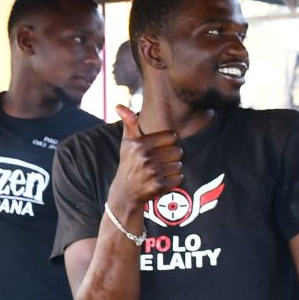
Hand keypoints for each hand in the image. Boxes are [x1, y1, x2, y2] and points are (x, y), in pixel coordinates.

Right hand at [107, 106, 183, 225]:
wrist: (125, 194)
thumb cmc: (128, 164)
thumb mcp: (126, 143)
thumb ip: (129, 123)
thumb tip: (119, 105)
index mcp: (139, 144)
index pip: (171, 137)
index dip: (168, 142)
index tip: (160, 148)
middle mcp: (145, 158)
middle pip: (178, 151)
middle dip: (172, 157)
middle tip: (160, 162)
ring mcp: (152, 173)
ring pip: (179, 165)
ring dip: (173, 169)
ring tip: (160, 171)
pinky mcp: (158, 186)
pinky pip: (179, 178)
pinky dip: (174, 181)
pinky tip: (162, 181)